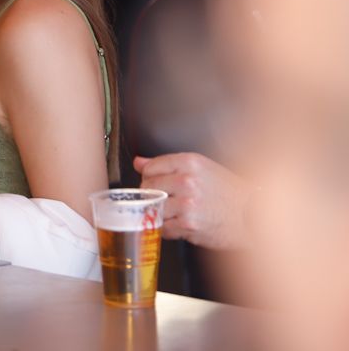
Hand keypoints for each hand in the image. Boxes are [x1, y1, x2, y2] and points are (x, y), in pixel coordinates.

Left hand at [134, 153, 251, 249]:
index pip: (150, 168)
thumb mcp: (202, 169)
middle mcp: (187, 180)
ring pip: (153, 208)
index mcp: (189, 162)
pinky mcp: (188, 224)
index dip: (150, 177)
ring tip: (173, 214)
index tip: (157, 184)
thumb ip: (168, 164)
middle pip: (147, 187)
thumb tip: (139, 162)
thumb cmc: (229, 192)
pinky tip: (179, 225)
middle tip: (166, 200)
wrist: (253, 216)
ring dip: (158, 214)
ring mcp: (187, 203)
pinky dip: (166, 229)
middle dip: (151, 196)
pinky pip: (163, 227)